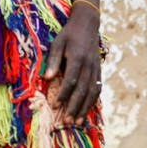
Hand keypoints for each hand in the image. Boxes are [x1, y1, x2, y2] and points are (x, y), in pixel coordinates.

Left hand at [43, 2, 101, 124]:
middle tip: (67, 120)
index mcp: (78, 58)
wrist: (88, 25)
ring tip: (77, 122)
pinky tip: (86, 111)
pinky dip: (92, 102)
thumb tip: (47, 78)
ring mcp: (96, 69)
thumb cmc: (69, 35)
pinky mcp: (99, 71)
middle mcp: (89, 66)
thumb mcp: (57, 43)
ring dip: (85, 108)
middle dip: (75, 107)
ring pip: (92, 92)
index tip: (55, 105)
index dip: (64, 94)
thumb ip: (53, 61)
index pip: (71, 80)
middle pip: (83, 90)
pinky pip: (97, 89)